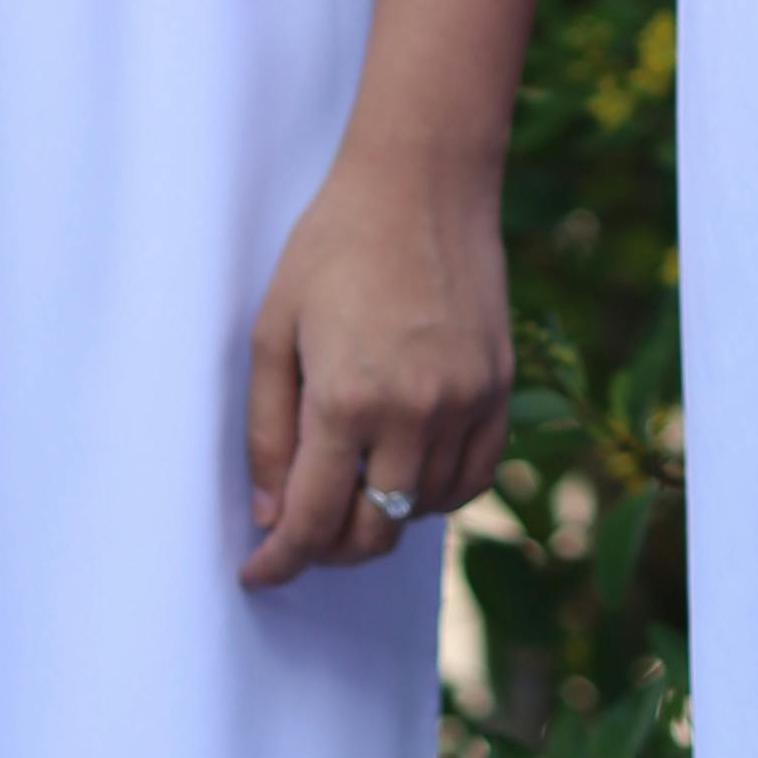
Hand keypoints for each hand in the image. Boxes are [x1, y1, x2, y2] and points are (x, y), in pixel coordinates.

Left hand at [242, 133, 513, 588]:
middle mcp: (414, 413)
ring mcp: (466, 403)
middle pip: (373, 532)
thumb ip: (267, 430)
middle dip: (327, 547)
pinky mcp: (499, 390)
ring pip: (422, 511)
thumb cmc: (334, 245)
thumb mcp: (273, 330)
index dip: (279, 561)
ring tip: (349, 486)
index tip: (258, 574)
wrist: (422, 182)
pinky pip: (472, 478)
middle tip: (299, 531)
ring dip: (380, 517)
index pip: (312, 521)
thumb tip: (271, 514)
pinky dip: (435, 494)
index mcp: (346, 400)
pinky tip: (405, 471)